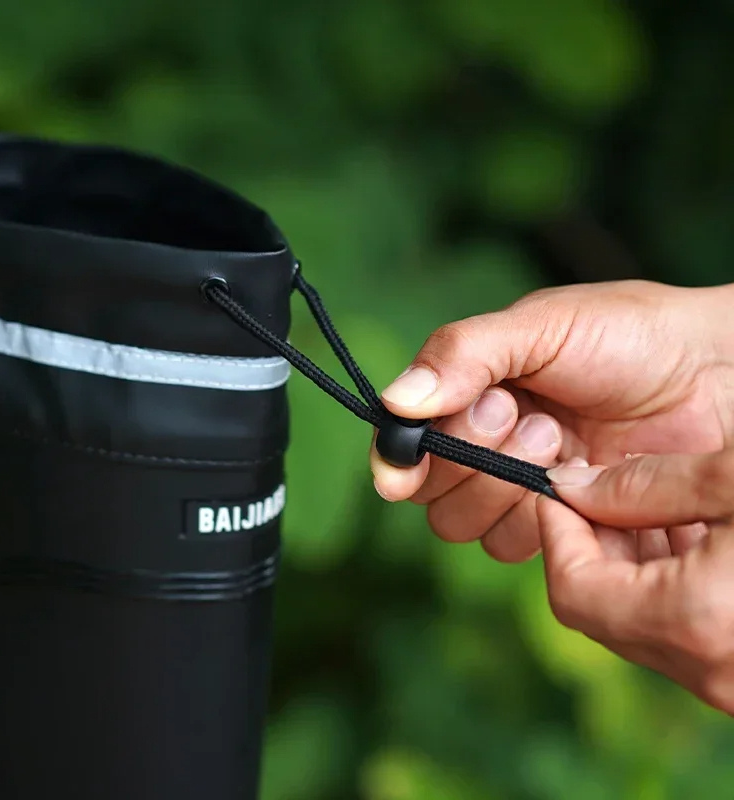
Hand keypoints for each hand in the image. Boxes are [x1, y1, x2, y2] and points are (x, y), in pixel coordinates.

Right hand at [370, 280, 733, 561]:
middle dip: (469, 459)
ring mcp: (524, 490)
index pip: (404, 444)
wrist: (717, 372)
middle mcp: (486, 446)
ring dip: (505, 488)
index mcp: (468, 394)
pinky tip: (581, 479)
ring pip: (468, 528)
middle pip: (431, 495)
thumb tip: (395, 401)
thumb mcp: (542, 325)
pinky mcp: (565, 525)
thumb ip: (463, 354)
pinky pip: (521, 549)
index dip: (401, 457)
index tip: (414, 459)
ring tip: (559, 439)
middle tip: (520, 415)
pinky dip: (541, 522)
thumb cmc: (630, 334)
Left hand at [537, 450, 733, 714]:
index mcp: (693, 620)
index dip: (556, 531)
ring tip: (651, 501)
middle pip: (599, 608)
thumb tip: (569, 486)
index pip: (571, 589)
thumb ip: (643, 485)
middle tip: (602, 488)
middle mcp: (710, 670)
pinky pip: (682, 631)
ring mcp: (732, 681)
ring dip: (629, 560)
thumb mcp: (733, 482)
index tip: (559, 487)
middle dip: (589, 541)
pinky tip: (690, 532)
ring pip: (639, 621)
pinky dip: (668, 582)